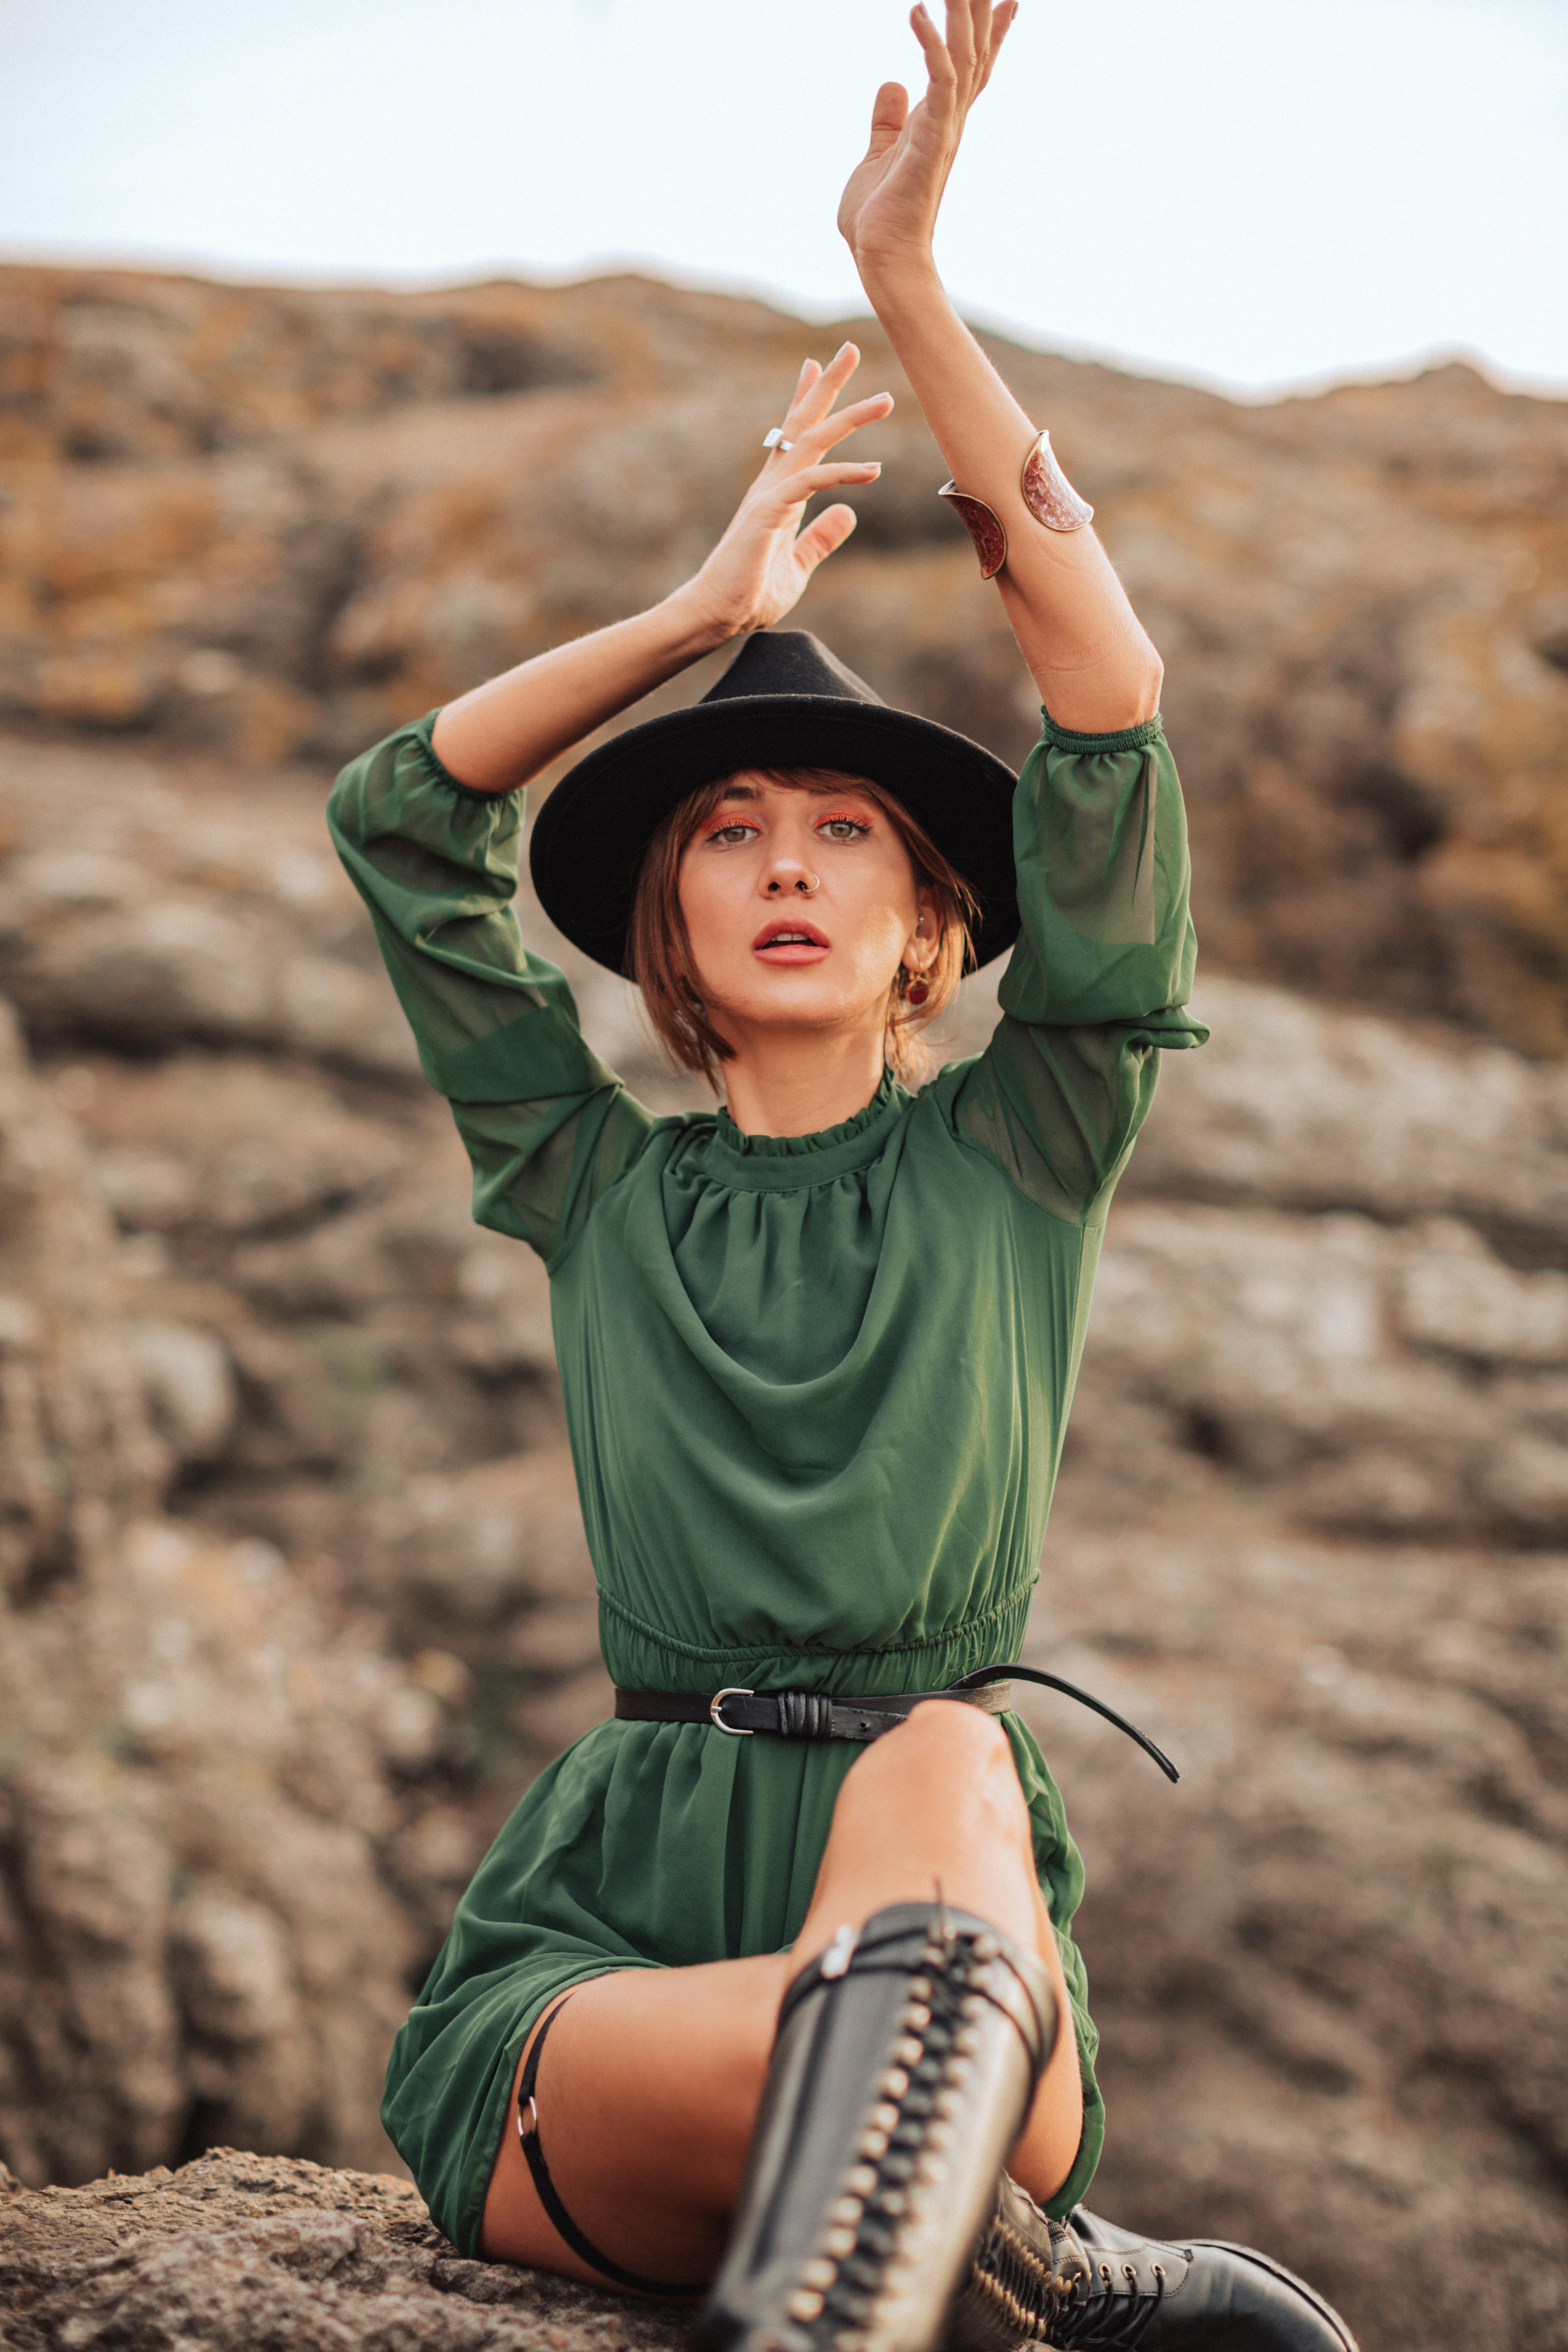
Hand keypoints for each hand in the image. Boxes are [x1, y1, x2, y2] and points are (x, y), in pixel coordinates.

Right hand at [681, 345, 892, 639]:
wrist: (715, 617)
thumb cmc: (749, 594)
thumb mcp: (798, 564)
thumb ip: (821, 539)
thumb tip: (849, 514)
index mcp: (776, 493)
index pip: (794, 436)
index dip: (807, 399)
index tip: (819, 365)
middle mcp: (771, 485)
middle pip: (802, 423)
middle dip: (827, 386)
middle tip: (850, 348)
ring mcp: (768, 496)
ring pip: (811, 442)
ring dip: (849, 417)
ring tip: (884, 400)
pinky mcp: (768, 514)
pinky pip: (811, 483)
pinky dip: (844, 473)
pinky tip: (874, 470)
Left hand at [838, 1, 1016, 279]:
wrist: (882, 256)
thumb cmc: (879, 217)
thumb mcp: (878, 154)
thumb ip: (887, 120)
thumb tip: (892, 84)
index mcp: (939, 122)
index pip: (970, 67)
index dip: (987, 32)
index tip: (1005, 0)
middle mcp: (949, 120)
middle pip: (975, 50)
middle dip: (982, 10)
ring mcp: (943, 127)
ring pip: (963, 54)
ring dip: (962, 11)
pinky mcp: (931, 136)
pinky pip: (938, 78)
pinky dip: (929, 43)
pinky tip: (917, 12)